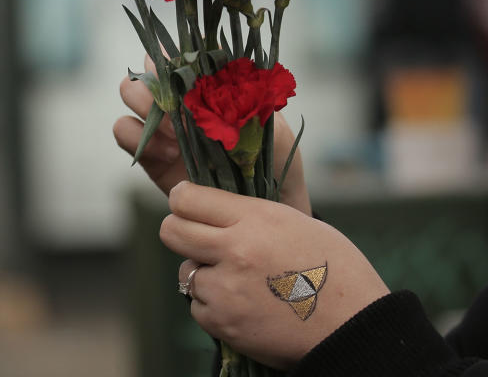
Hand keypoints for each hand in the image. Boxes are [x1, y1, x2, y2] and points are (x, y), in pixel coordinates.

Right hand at [113, 56, 311, 214]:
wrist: (265, 210)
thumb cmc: (276, 163)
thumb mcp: (272, 130)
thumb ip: (241, 106)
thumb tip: (210, 84)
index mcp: (210, 87)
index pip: (180, 57)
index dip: (172, 57)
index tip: (182, 71)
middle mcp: (182, 102)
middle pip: (147, 72)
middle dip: (152, 84)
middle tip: (173, 106)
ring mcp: (164, 128)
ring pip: (129, 97)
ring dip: (143, 107)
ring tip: (171, 132)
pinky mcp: (151, 157)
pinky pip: (125, 134)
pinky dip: (138, 138)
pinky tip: (167, 154)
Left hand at [162, 182, 389, 369]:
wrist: (355, 328)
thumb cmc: (335, 269)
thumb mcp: (296, 223)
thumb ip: (250, 215)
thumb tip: (214, 208)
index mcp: (255, 219)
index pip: (186, 198)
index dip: (182, 199)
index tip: (187, 203)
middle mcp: (235, 250)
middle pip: (170, 231)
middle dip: (180, 232)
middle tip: (198, 238)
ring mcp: (226, 289)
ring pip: (185, 272)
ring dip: (203, 274)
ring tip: (238, 280)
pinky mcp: (223, 323)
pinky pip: (197, 306)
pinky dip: (213, 306)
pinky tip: (243, 304)